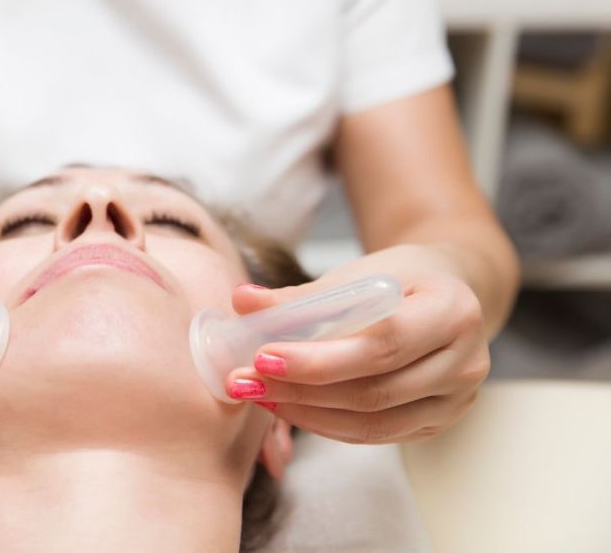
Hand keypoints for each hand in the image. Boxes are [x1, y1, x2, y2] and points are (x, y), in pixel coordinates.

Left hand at [227, 245, 490, 443]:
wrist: (448, 292)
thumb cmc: (401, 277)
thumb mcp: (358, 272)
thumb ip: (301, 295)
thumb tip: (242, 303)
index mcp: (452, 312)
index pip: (382, 345)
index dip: (319, 359)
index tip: (263, 355)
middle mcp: (465, 362)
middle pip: (374, 390)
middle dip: (301, 390)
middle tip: (246, 381)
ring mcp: (456, 400)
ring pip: (373, 423)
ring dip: (306, 413)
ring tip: (258, 394)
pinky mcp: (438, 423)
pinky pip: (376, 435)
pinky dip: (327, 424)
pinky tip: (289, 407)